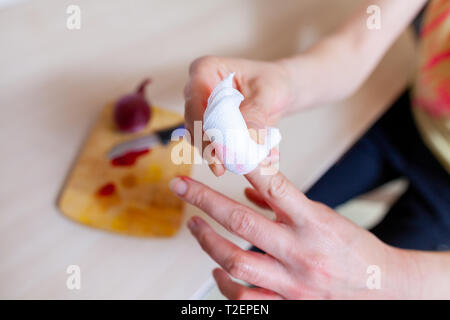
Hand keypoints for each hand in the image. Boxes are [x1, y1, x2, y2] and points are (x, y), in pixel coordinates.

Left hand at [169, 170, 416, 298]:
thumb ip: (287, 204)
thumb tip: (250, 190)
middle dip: (204, 201)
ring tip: (195, 225)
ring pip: (235, 260)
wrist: (382, 288)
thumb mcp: (325, 216)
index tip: (222, 150)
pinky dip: (224, 282)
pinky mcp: (286, 303)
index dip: (245, 166)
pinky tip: (216, 267)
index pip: (275, 187)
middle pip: (242, 222)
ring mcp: (291, 282)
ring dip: (207, 241)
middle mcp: (300, 251)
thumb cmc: (353, 248)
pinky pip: (244, 297)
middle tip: (182, 187)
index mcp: (314, 222)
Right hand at [184, 56, 294, 175]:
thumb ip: (256, 114)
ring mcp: (200, 109)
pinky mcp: (208, 127)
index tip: (217, 152)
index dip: (204, 130)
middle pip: (193, 123)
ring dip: (218, 155)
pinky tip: (248, 163)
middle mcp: (197, 89)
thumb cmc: (273, 82)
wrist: (279, 91)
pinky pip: (211, 146)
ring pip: (198, 138)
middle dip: (210, 147)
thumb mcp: (268, 95)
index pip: (195, 103)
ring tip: (244, 166)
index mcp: (206, 70)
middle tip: (225, 167)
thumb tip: (246, 137)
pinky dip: (228, 157)